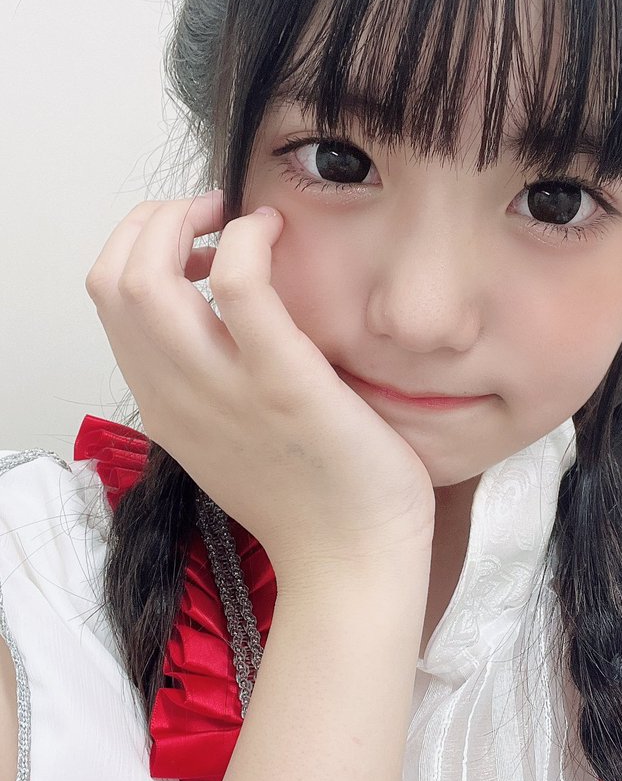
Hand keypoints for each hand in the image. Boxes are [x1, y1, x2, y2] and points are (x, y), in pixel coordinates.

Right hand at [85, 191, 435, 572]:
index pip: (109, 305)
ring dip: (181, 220)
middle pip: (111, 281)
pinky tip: (277, 233)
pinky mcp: (283, 382)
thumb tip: (227, 329)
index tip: (190, 242)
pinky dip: (247, 237)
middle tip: (208, 213)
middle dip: (150, 222)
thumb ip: (214, 391)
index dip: (138, 251)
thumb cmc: (313, 505)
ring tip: (235, 216)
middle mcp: (175, 396)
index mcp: (164, 408)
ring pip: (146, 277)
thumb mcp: (236, 446)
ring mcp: (222, 390)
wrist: (353, 567)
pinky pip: (238, 282)